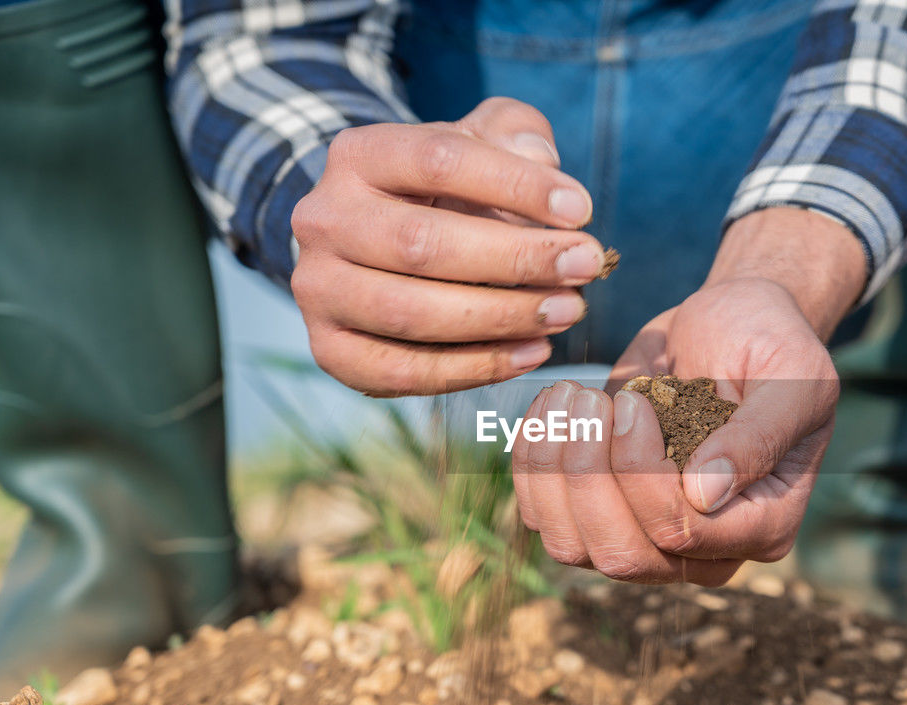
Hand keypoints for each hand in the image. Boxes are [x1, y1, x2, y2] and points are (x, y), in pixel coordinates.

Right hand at [290, 98, 604, 395]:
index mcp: (359, 155)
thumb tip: (540, 158)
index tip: (581, 209)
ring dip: (501, 317)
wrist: (373, 249)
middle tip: (586, 264)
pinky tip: (533, 351)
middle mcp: (325, 219)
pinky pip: (404, 370)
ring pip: (411, 312)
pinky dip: (476, 367)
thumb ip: (514, 132)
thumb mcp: (478, 142)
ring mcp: (319, 289)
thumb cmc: (445, 193)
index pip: (438, 159)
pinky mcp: (330, 350)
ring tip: (568, 310)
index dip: (514, 185)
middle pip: (422, 243)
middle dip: (517, 258)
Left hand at [511, 208, 864, 585]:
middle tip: (588, 399)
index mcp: (762, 526)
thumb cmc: (770, 344)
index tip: (632, 404)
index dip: (641, 474)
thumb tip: (703, 495)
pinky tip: (550, 406)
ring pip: (573, 546)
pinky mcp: (601, 513)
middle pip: (622, 553)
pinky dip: (533, 461)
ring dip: (553, 471)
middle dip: (589, 475)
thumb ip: (757, 437)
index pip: (682, 533)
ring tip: (569, 397)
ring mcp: (647, 538)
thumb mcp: (792, 378)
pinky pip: (545, 517)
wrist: (731, 324)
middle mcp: (704, 549)